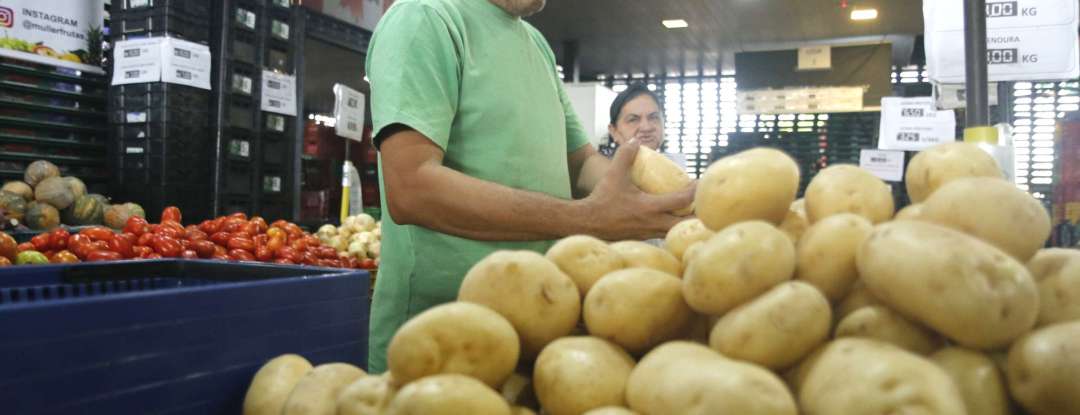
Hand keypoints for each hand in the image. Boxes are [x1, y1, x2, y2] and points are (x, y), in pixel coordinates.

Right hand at [581, 139, 695, 240]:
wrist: (587, 223)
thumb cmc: (602, 200)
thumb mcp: (614, 175)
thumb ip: (625, 156)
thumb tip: (635, 140)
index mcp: (650, 207)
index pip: (681, 200)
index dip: (695, 192)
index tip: (701, 184)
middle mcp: (653, 223)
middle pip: (686, 224)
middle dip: (698, 216)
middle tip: (706, 205)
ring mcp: (649, 233)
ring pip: (675, 231)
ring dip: (685, 223)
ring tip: (692, 212)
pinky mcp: (643, 238)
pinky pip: (664, 234)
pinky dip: (671, 228)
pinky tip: (671, 220)